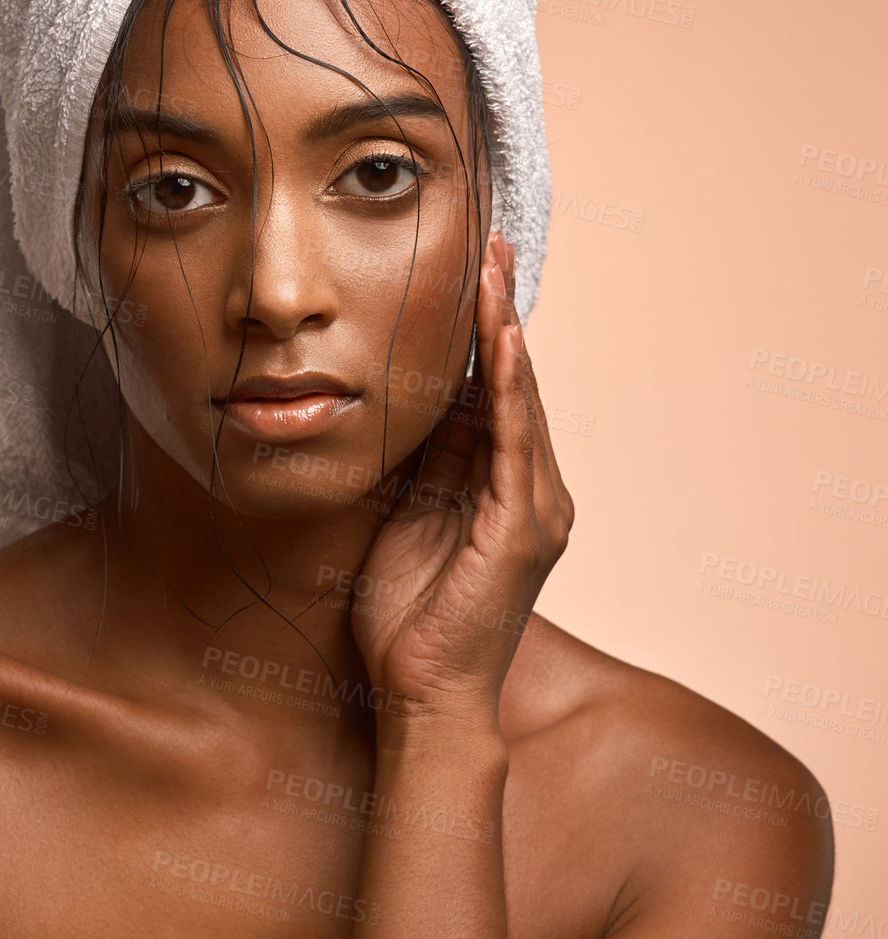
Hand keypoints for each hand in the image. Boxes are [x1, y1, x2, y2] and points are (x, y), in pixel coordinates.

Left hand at [350, 232, 573, 730]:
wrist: (418, 695)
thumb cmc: (406, 616)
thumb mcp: (404, 515)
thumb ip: (419, 463)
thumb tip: (402, 401)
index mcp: (500, 486)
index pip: (493, 391)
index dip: (484, 329)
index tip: (472, 269)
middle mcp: (531, 488)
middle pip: (514, 382)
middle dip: (501, 311)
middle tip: (491, 243)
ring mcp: (536, 506)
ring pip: (520, 399)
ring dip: (507, 330)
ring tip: (495, 268)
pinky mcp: (526, 525)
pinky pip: (516, 439)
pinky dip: (511, 384)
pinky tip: (503, 336)